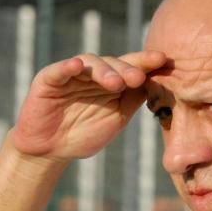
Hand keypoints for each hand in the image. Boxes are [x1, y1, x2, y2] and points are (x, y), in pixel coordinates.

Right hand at [12, 51, 165, 159]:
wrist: (51, 151)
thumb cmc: (85, 133)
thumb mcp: (116, 118)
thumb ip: (133, 99)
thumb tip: (158, 83)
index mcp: (111, 80)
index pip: (130, 67)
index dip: (145, 62)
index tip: (163, 59)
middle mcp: (92, 73)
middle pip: (112, 63)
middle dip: (127, 69)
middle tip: (138, 78)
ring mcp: (70, 74)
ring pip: (89, 64)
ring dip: (104, 71)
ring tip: (116, 83)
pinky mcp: (48, 79)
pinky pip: (58, 70)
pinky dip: (68, 67)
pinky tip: (77, 66)